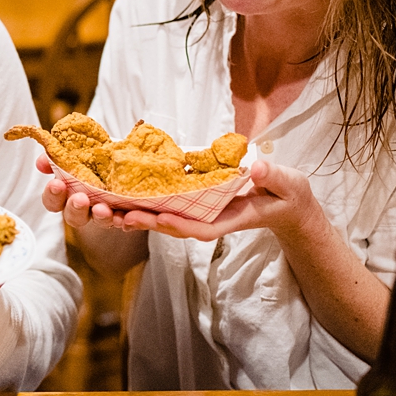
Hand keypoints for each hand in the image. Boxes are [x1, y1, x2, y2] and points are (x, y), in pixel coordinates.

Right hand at [37, 154, 130, 230]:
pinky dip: (123, 220)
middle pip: (73, 216)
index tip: (57, 184)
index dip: (52, 195)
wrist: (127, 157)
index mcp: (69, 192)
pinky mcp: (124, 214)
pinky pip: (123, 221)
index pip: (53, 201)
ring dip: (100, 217)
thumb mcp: (80, 151)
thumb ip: (60, 157)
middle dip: (75, 208)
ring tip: (103, 208)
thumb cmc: (98, 156)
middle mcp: (85, 207)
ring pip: (99, 221)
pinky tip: (123, 215)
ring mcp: (104, 212)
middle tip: (80, 199)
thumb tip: (42, 162)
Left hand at [121, 159, 324, 240]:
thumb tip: (255, 168)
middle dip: (147, 223)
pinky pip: (168, 206)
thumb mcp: (287, 183)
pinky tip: (122, 195)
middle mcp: (212, 219)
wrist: (287, 203)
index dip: (179, 224)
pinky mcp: (197, 204)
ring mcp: (203, 214)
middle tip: (117, 215)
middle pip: (174, 226)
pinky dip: (146, 203)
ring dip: (138, 216)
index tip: (159, 218)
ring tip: (108, 210)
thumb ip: (272, 177)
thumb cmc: (288, 194)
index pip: (202, 227)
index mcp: (232, 218)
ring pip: (165, 219)